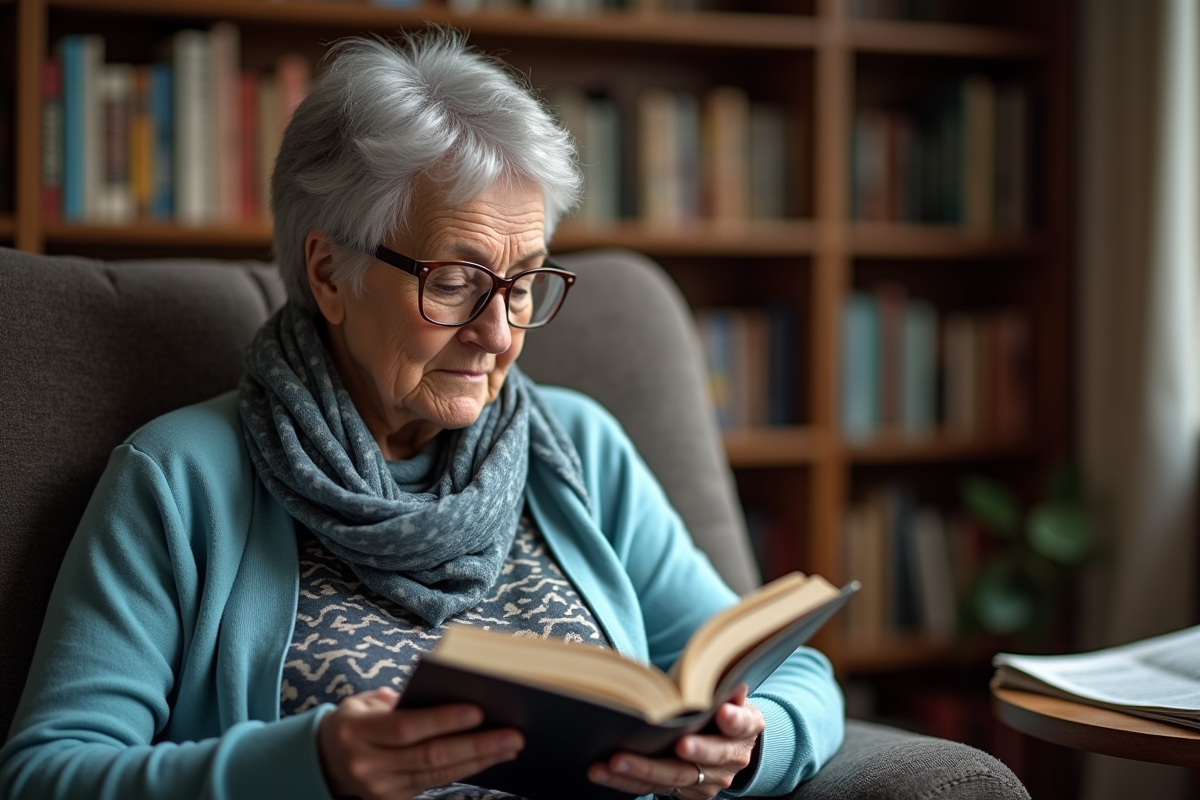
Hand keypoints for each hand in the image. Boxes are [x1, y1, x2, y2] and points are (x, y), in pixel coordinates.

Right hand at [317, 686, 524, 799]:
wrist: (323, 760)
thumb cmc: (355, 720)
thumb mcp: (365, 703)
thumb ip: (402, 700)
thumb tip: (452, 694)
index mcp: (357, 732)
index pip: (406, 727)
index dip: (443, 720)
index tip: (478, 709)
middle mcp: (368, 765)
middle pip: (429, 756)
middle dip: (475, 745)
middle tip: (512, 734)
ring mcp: (382, 788)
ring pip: (438, 774)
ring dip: (479, 761)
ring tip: (510, 746)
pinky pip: (436, 784)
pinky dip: (466, 770)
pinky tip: (489, 758)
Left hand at [587, 684, 764, 798]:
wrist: (734, 746)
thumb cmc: (724, 708)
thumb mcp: (730, 693)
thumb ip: (723, 684)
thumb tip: (721, 670)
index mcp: (745, 730)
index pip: (743, 725)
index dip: (734, 720)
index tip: (721, 712)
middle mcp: (731, 759)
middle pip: (706, 758)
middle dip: (683, 751)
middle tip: (662, 745)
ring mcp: (710, 779)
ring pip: (674, 778)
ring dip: (640, 771)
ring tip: (611, 762)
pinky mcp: (689, 792)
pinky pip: (656, 788)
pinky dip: (628, 781)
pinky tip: (603, 772)